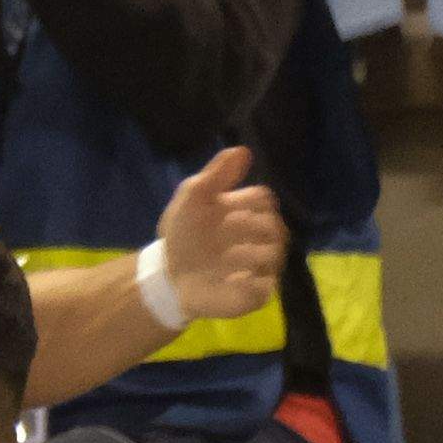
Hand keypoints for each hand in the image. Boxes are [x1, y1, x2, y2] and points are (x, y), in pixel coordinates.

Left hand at [153, 144, 285, 328]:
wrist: (168, 274)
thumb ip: (216, 174)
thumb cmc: (183, 234)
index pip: (265, 198)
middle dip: (243, 229)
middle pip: (274, 225)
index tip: (220, 210)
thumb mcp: (193, 196)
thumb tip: (244, 150)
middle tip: (218, 236)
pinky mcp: (258, 292)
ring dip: (242, 254)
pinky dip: (247, 281)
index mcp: (251, 210)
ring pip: (273, 253)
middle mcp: (263, 236)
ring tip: (219, 259)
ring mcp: (263, 265)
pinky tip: (227, 279)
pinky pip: (266, 286)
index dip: (243, 203)